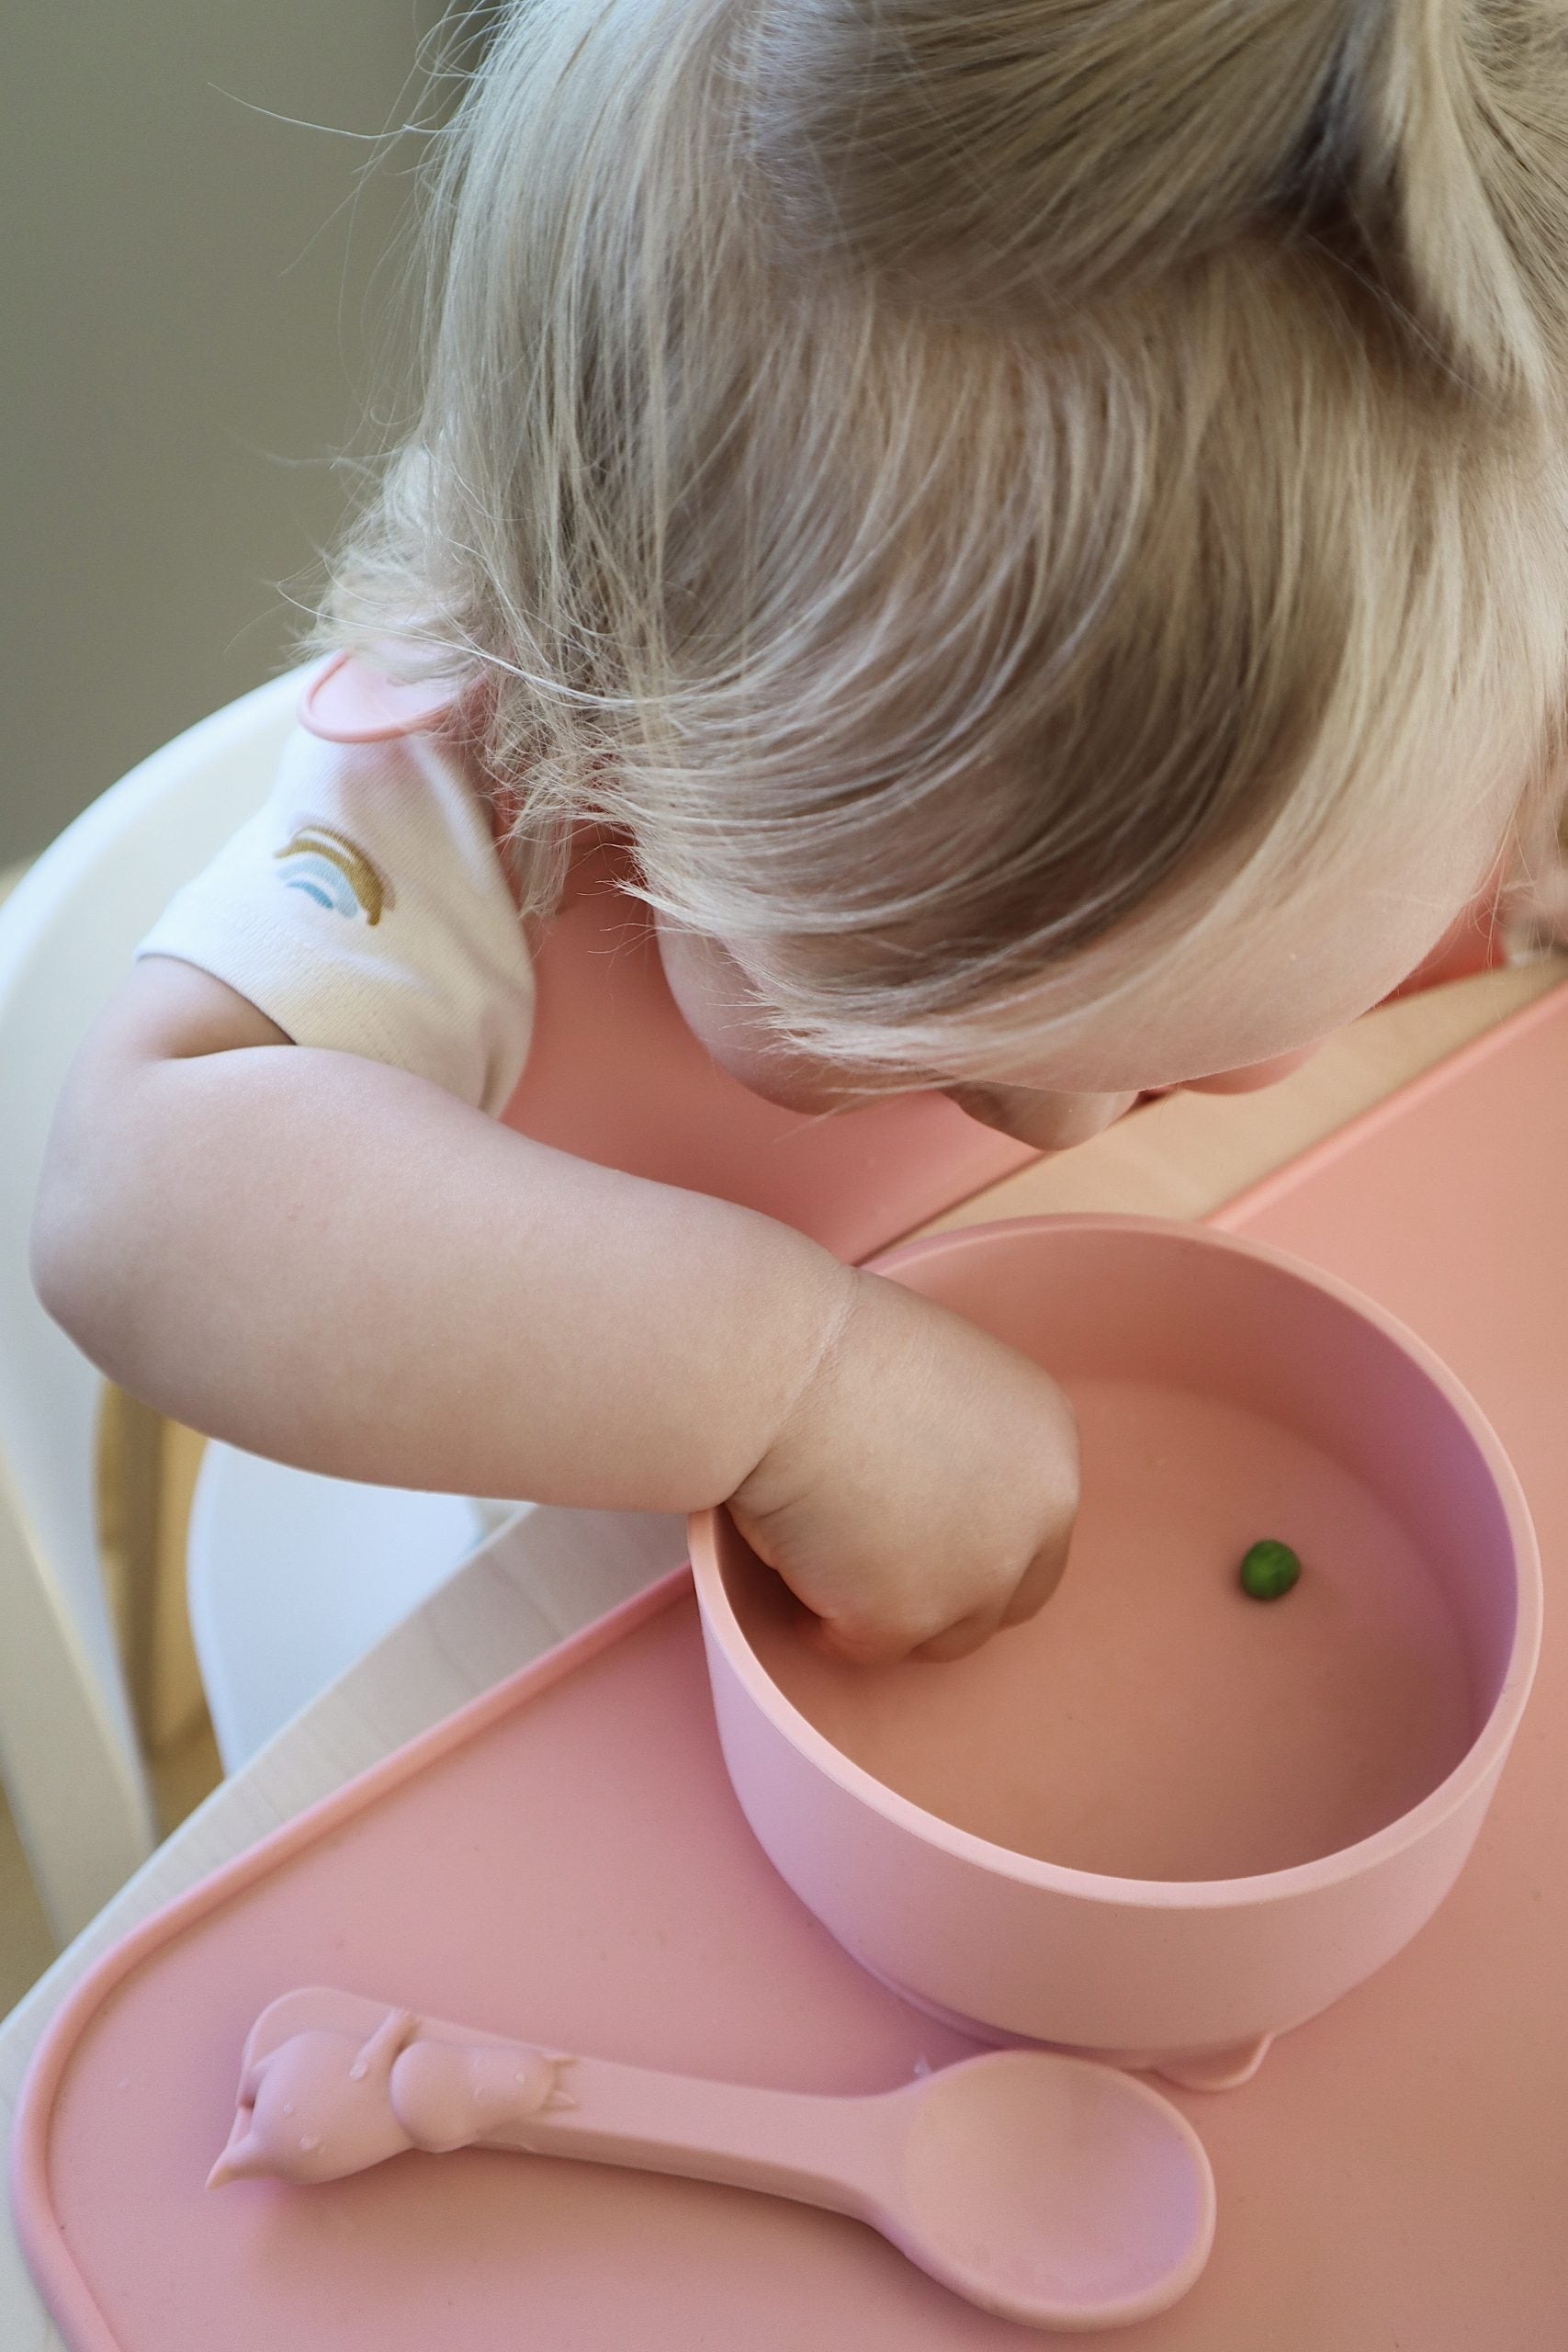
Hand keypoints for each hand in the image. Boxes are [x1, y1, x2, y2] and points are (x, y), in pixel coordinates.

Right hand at [727, 1266, 1078, 1664]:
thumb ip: (973, 1445)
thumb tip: (943, 1496)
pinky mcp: (904, 1619)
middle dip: (948, 1595)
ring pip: (942, 1637)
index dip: (977, 1543)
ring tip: (826, 1566)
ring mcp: (976, 1577)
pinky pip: (864, 1647)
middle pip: (1008, 1600)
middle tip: (877, 1571)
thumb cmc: (837, 1348)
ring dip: (892, 1613)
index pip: (1037, 1533)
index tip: (925, 1538)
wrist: (780, 1366)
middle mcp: (1037, 1519)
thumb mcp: (952, 1380)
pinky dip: (827, 1624)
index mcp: (1048, 1448)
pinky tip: (794, 1574)